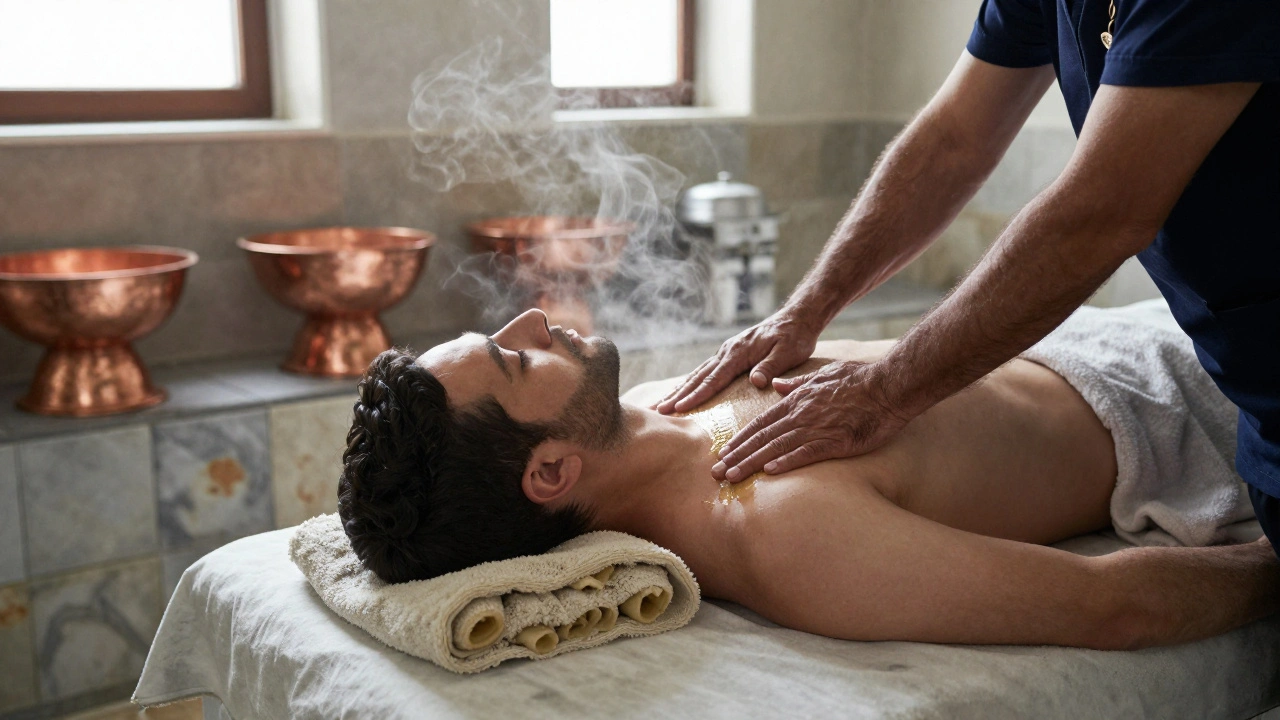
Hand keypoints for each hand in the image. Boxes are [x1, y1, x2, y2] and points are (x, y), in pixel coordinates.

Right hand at [654, 309, 820, 414]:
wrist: (796, 318)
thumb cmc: (794, 337)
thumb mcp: (788, 352)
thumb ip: (770, 367)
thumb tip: (755, 382)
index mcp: (738, 353)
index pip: (714, 379)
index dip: (696, 395)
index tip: (679, 408)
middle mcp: (727, 351)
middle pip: (698, 377)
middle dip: (678, 394)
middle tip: (658, 410)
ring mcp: (726, 352)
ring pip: (698, 373)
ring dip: (680, 389)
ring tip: (663, 403)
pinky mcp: (730, 353)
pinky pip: (706, 370)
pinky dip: (692, 381)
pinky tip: (684, 390)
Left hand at [710, 360, 914, 480]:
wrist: (888, 386)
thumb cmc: (858, 379)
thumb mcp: (822, 375)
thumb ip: (796, 384)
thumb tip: (774, 385)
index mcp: (796, 402)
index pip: (761, 424)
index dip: (741, 440)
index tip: (724, 452)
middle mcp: (800, 415)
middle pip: (761, 438)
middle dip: (736, 456)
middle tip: (716, 473)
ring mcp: (816, 428)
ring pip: (776, 448)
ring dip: (751, 464)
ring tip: (732, 477)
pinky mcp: (834, 441)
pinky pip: (805, 454)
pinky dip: (786, 463)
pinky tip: (769, 473)